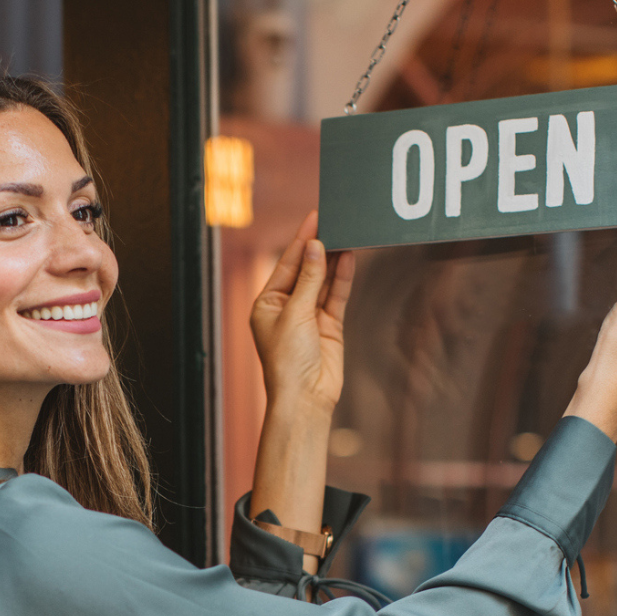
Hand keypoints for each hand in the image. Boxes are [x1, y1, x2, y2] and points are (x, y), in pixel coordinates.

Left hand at [249, 211, 356, 416]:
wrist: (305, 397)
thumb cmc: (287, 360)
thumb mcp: (295, 313)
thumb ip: (310, 279)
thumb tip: (317, 247)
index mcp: (266, 303)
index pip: (286, 265)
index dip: (301, 241)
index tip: (314, 218)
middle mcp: (286, 307)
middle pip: (306, 270)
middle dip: (319, 247)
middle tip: (334, 221)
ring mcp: (309, 316)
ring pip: (323, 281)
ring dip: (334, 260)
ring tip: (346, 234)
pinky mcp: (329, 325)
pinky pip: (336, 296)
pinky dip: (343, 278)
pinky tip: (350, 257)